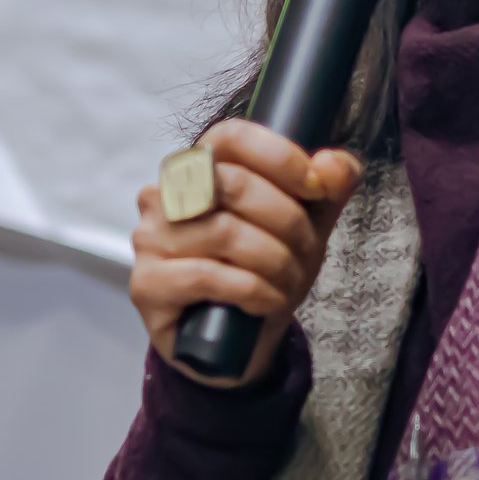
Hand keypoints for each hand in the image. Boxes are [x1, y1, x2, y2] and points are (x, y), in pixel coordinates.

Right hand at [129, 119, 361, 388]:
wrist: (239, 343)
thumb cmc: (266, 269)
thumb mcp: (308, 223)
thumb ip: (328, 187)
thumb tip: (332, 166)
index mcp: (201, 167)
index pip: (233, 136)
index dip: (280, 157)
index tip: (316, 188)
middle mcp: (165, 195)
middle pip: (234, 184)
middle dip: (288, 221)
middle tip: (308, 251)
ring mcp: (150, 238)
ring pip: (225, 232)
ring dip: (275, 261)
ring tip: (289, 282)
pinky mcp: (146, 284)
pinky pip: (207, 276)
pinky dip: (252, 290)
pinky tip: (267, 302)